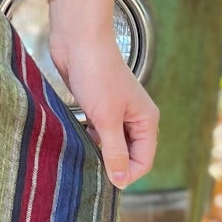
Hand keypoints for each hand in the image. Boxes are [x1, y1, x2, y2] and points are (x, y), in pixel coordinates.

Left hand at [47, 33, 157, 188]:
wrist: (78, 40)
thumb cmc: (96, 75)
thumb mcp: (106, 118)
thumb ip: (114, 150)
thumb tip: (120, 181)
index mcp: (146, 120)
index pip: (143, 160)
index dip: (126, 174)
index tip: (103, 180)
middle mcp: (135, 117)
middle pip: (129, 154)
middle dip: (112, 164)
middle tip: (89, 170)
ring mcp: (116, 111)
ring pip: (111, 143)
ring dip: (99, 151)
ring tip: (81, 155)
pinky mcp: (97, 105)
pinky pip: (97, 131)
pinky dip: (88, 138)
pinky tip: (75, 140)